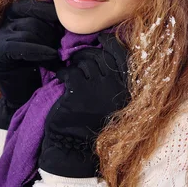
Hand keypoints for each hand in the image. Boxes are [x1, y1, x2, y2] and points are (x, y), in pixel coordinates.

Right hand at [0, 0, 64, 128]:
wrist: (25, 97)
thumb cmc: (41, 68)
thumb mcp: (48, 42)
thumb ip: (52, 27)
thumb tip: (69, 14)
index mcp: (14, 18)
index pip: (31, 5)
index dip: (49, 11)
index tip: (66, 22)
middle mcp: (3, 25)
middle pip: (31, 18)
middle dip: (50, 31)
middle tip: (62, 45)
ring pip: (27, 31)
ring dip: (47, 42)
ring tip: (57, 55)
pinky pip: (19, 46)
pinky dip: (38, 50)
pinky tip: (51, 56)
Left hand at [38, 31, 129, 177]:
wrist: (76, 148)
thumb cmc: (94, 125)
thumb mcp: (113, 103)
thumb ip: (115, 81)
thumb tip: (106, 53)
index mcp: (127, 88)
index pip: (123, 55)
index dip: (112, 43)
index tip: (103, 37)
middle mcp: (116, 85)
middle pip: (101, 56)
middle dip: (88, 53)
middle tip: (78, 58)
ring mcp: (98, 87)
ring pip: (85, 61)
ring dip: (75, 63)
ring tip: (71, 71)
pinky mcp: (79, 90)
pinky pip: (70, 71)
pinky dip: (62, 72)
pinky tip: (60, 77)